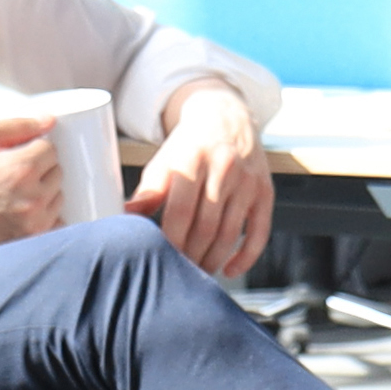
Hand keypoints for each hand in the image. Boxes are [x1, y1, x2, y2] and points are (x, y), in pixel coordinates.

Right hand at [0, 113, 69, 275]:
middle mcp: (32, 198)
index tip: (15, 156)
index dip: (32, 149)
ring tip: (11, 194)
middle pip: (57, 173)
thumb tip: (47, 121)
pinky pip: (53, 225)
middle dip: (37, 169)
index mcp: (21, 168)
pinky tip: (19, 213)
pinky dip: (42, 217)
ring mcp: (32, 225)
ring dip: (41, 193)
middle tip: (10, 174)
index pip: (50, 150)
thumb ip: (13, 125)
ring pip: (57, 199)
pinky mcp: (28, 244)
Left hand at [131, 82, 275, 275]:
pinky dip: (246, 257)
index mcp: (192, 160)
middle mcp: (224, 169)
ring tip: (197, 272)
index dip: (171, 241)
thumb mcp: (164, 161)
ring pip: (230, 234)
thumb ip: (148, 192)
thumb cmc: (189, 146)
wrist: (226, 117)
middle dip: (190, 256)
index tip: (161, 258)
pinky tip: (229, 270)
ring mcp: (247, 181)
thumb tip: (125, 218)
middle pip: (206, 227)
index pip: (180, 212)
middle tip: (178, 271)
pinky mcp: (265, 191)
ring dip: (212, 260)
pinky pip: (259, 232)